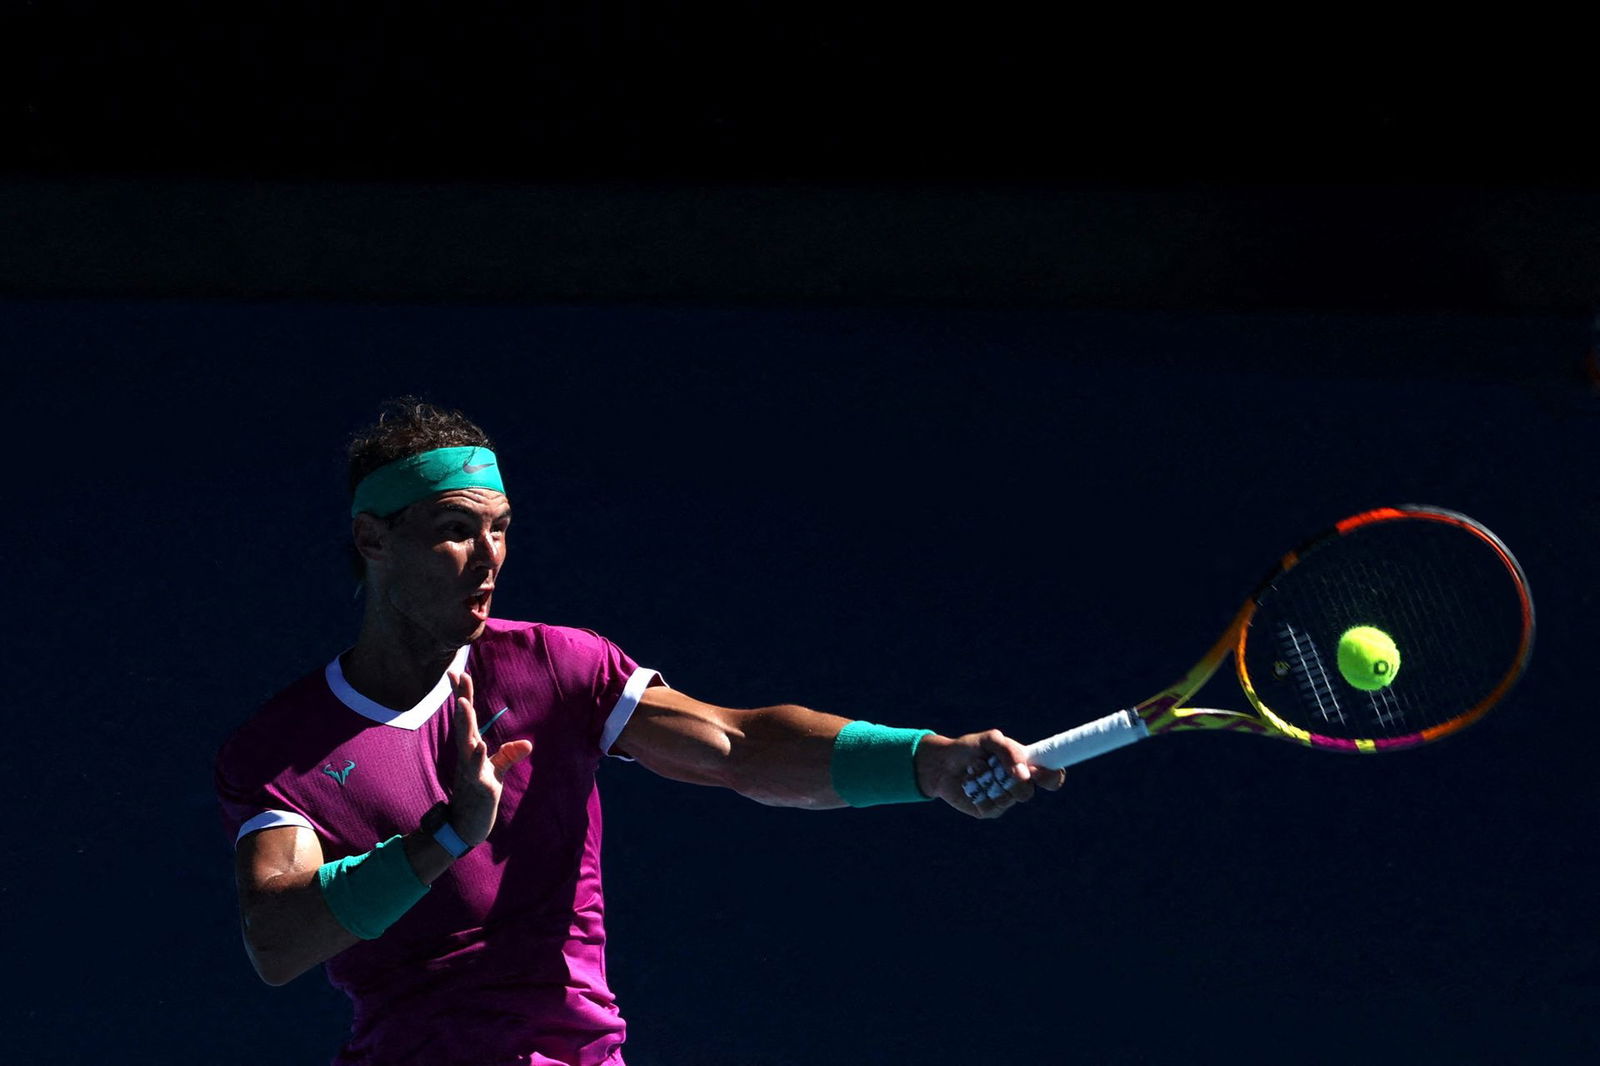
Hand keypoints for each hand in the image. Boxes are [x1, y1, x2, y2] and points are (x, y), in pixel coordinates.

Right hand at [445, 671, 533, 845]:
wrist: (465, 828)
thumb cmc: (478, 797)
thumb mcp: (496, 773)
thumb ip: (508, 756)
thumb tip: (527, 743)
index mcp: (471, 749)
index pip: (466, 718)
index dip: (462, 695)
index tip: (456, 672)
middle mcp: (467, 756)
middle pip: (463, 723)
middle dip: (461, 699)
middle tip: (455, 675)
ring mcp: (470, 770)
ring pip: (466, 743)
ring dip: (465, 724)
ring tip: (463, 704)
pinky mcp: (479, 786)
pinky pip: (477, 770)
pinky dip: (479, 758)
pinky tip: (480, 746)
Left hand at [914, 730, 1065, 818]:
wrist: (942, 762)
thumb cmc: (969, 748)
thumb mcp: (989, 740)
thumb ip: (1009, 751)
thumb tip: (1024, 773)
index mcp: (1025, 766)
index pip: (1051, 777)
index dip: (1052, 777)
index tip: (1038, 772)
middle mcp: (1018, 785)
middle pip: (1027, 793)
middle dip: (1009, 779)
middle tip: (992, 765)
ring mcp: (1003, 800)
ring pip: (1007, 799)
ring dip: (988, 781)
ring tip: (974, 769)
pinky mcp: (988, 811)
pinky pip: (990, 806)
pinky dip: (978, 791)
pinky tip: (969, 783)